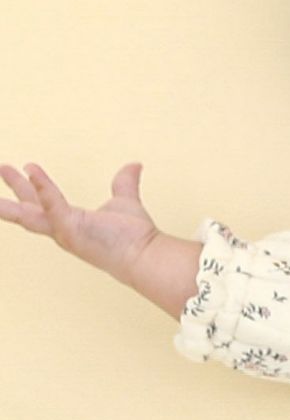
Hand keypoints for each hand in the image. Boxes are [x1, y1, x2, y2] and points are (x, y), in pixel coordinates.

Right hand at [0, 161, 162, 285]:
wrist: (145, 254)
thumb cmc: (135, 236)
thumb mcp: (124, 201)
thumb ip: (125, 183)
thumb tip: (134, 166)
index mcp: (71, 223)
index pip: (44, 203)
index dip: (33, 185)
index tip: (26, 166)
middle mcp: (62, 231)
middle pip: (29, 207)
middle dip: (15, 187)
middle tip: (2, 167)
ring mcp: (63, 233)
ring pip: (28, 214)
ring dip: (12, 196)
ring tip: (1, 174)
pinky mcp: (70, 230)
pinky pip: (53, 205)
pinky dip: (44, 188)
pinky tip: (32, 169)